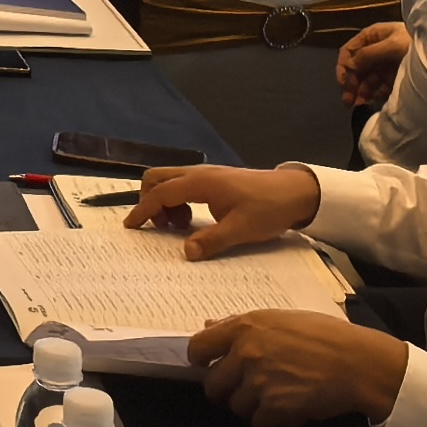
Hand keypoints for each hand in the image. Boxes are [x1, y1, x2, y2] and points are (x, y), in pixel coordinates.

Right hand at [128, 163, 318, 256]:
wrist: (294, 192)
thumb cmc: (267, 209)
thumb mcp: (240, 230)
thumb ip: (211, 241)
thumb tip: (186, 253)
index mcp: (201, 183)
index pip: (160, 193)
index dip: (143, 210)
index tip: (131, 226)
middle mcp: (199, 173)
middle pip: (157, 177)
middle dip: (149, 201)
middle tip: (160, 228)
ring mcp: (206, 174)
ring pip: (169, 180)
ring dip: (165, 202)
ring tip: (180, 227)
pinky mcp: (214, 179)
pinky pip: (183, 184)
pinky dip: (178, 200)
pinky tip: (193, 220)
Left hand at [190, 311, 408, 426]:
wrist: (358, 363)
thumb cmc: (327, 336)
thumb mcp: (281, 319)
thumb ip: (241, 324)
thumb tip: (209, 324)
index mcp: (245, 326)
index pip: (197, 346)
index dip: (200, 360)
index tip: (207, 366)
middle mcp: (245, 353)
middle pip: (213, 385)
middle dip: (229, 391)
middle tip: (248, 390)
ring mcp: (258, 382)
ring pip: (236, 407)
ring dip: (253, 407)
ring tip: (277, 398)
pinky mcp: (274, 408)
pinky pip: (259, 424)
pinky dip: (272, 423)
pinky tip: (289, 411)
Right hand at [335, 20, 409, 107]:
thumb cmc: (415, 43)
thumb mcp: (392, 45)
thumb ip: (369, 54)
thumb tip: (349, 65)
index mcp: (373, 37)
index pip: (350, 50)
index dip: (343, 66)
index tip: (343, 83)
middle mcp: (376, 50)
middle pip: (357, 67)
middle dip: (351, 84)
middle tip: (348, 102)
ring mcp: (385, 65)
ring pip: (366, 79)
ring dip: (360, 92)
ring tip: (359, 105)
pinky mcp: (394, 77)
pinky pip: (379, 87)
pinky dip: (373, 95)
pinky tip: (371, 103)